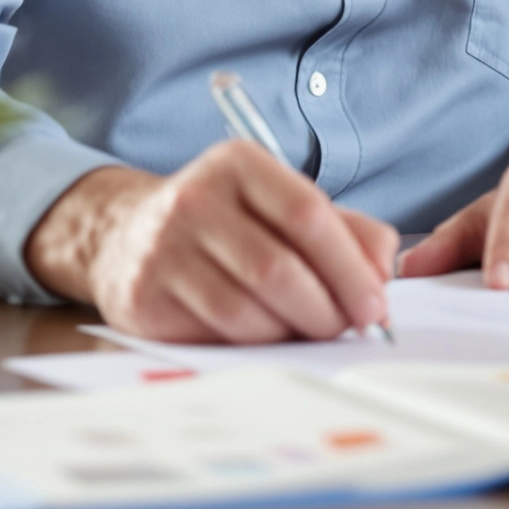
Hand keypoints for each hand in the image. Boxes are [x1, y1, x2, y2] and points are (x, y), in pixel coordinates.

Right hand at [25, 144, 397, 343]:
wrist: (125, 236)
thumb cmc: (227, 221)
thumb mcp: (282, 202)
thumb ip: (345, 228)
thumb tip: (383, 271)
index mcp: (238, 164)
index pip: (307, 214)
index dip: (349, 266)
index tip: (376, 303)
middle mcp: (194, 200)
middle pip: (278, 269)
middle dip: (327, 309)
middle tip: (350, 328)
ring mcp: (164, 251)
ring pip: (247, 311)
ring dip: (293, 332)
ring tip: (311, 331)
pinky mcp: (144, 300)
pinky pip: (216, 335)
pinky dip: (256, 345)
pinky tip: (270, 337)